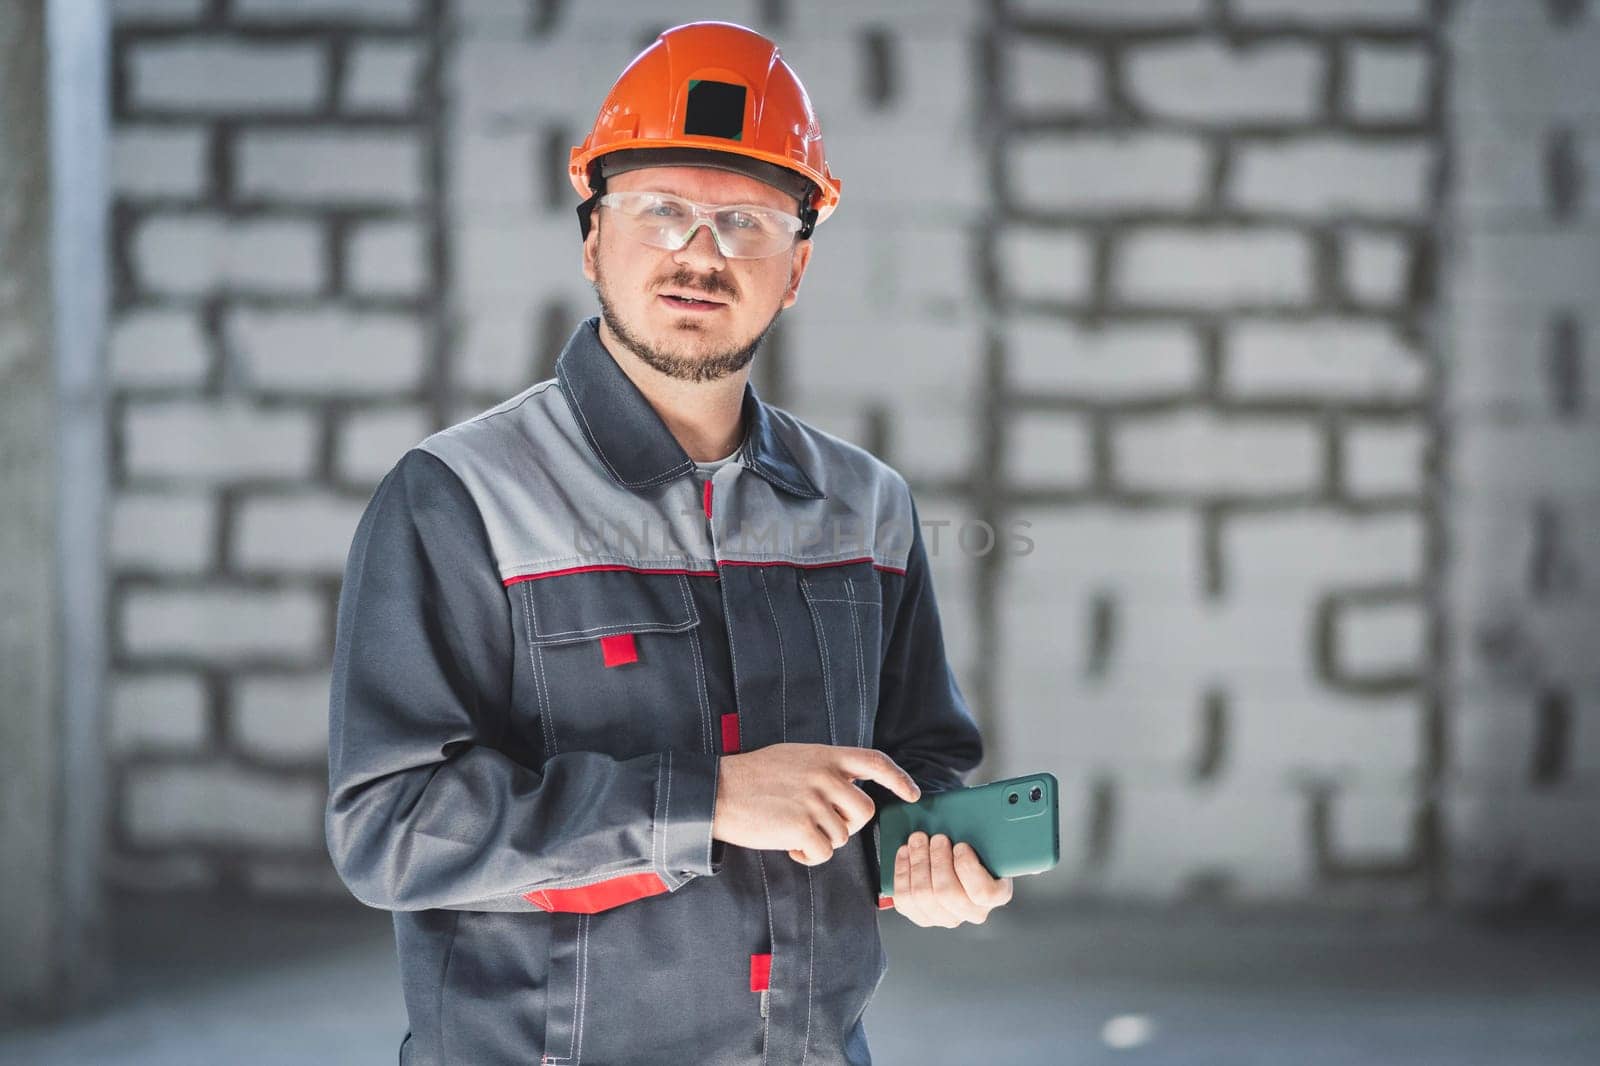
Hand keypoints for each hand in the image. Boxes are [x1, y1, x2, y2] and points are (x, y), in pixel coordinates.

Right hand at [712, 743, 920, 865]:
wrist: (718, 791)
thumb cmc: (753, 775)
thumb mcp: (795, 757)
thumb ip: (824, 767)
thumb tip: (849, 784)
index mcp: (825, 756)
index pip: (875, 761)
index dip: (898, 778)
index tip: (913, 794)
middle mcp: (825, 776)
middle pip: (864, 811)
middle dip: (849, 826)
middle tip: (822, 826)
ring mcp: (814, 802)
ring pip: (842, 836)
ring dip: (822, 840)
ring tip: (794, 830)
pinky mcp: (802, 827)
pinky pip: (824, 853)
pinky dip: (809, 855)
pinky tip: (789, 844)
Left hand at [889, 831, 1012, 927]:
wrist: (959, 862)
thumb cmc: (976, 849)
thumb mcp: (986, 841)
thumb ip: (982, 836)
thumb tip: (970, 819)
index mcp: (996, 894)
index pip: (983, 892)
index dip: (968, 868)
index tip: (960, 845)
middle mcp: (972, 911)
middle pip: (947, 893)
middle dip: (937, 860)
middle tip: (936, 839)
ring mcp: (947, 917)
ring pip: (924, 896)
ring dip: (918, 863)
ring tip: (917, 841)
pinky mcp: (923, 916)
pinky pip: (905, 899)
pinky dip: (902, 872)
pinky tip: (905, 854)